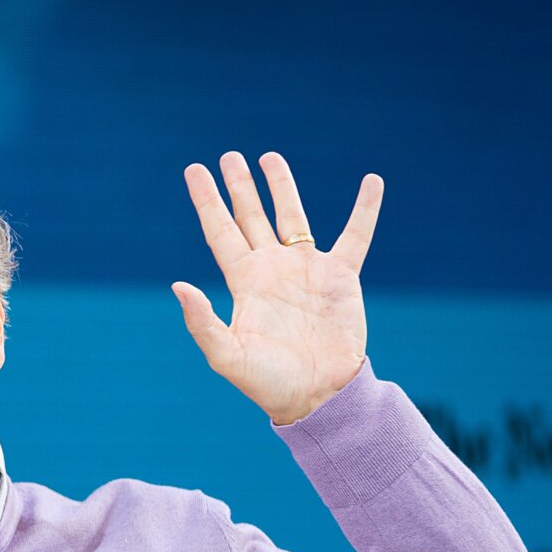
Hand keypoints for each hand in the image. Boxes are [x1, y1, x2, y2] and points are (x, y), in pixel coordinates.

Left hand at [172, 151, 382, 424]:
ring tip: (269, 157)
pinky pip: (356, 235)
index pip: (220, 231)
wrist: (318, 396)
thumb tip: (178, 286)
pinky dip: (365, 210)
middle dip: (240, 187)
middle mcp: (272, 269)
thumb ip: (202, 322)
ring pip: (293, 216)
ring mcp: (306, 270)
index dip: (207, 200)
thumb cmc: (268, 383)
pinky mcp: (341, 277)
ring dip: (282, 186)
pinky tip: (372, 181)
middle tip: (229, 155)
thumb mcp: (226, 355)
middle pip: (251, 216)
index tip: (195, 170)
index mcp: (244, 282)